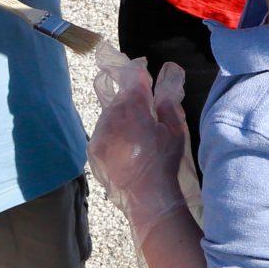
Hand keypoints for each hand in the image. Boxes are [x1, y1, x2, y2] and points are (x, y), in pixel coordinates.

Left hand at [89, 54, 189, 227]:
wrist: (145, 195)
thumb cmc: (164, 160)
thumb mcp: (175, 130)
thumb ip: (167, 105)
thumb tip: (163, 90)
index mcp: (133, 107)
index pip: (132, 79)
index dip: (138, 74)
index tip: (143, 73)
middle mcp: (111, 116)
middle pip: (119, 98)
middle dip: (130, 99)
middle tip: (143, 106)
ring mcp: (99, 133)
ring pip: (109, 115)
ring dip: (120, 116)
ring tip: (134, 129)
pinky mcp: (93, 149)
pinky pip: (103, 132)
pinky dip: (112, 132)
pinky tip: (124, 143)